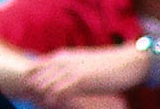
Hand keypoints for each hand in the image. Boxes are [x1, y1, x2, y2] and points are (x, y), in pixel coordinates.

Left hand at [24, 45, 149, 100]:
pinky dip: (54, 101)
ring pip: (44, 86)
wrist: (128, 62)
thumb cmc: (107, 66)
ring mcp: (70, 70)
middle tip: (37, 101)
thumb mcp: (82, 64)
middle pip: (35, 78)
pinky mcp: (80, 80)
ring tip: (46, 105)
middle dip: (34, 91)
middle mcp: (62, 61)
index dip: (31, 81)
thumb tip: (59, 80)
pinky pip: (59, 92)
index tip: (34, 93)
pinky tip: (56, 106)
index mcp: (61, 56)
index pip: (34, 68)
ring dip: (43, 97)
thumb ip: (68, 69)